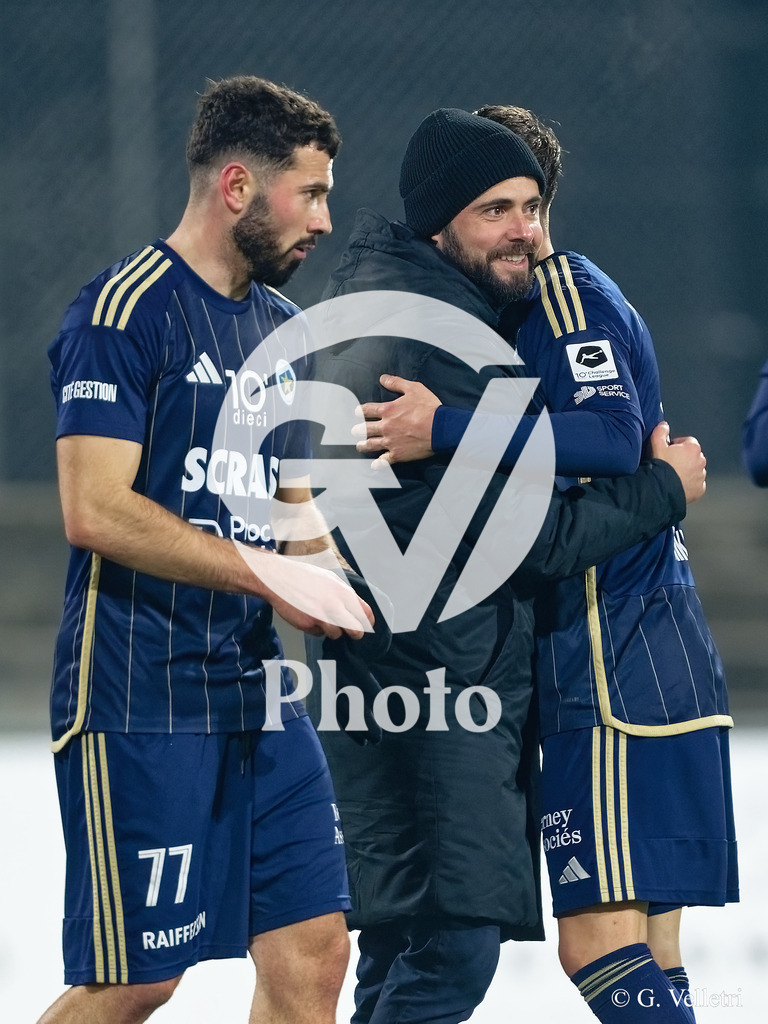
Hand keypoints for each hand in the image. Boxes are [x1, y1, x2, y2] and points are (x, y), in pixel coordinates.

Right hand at [234, 542, 373, 638]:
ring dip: (332, 630)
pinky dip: (315, 629)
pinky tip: (308, 616)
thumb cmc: (303, 577)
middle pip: (355, 630)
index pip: (365, 613)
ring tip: (322, 617)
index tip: (366, 626)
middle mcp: (335, 605)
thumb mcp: (329, 579)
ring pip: (336, 634)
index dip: (367, 622)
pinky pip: (318, 633)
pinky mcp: (308, 625)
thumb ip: (343, 594)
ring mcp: (321, 617)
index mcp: (343, 592)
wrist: (278, 579)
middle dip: (355, 633)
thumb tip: (356, 607)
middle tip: (352, 633)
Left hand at [353, 374, 440, 466]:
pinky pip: (384, 460)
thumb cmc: (428, 408)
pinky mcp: (398, 454)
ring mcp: (390, 442)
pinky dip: (378, 463)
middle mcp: (385, 427)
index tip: (357, 412)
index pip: (368, 410)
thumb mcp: (413, 389)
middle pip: (366, 428)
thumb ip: (396, 383)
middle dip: (358, 429)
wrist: (440, 428)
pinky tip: (374, 465)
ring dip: (363, 445)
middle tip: (355, 431)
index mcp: (388, 411)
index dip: (361, 410)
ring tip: (359, 446)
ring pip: (371, 444)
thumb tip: (383, 378)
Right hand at [648, 421, 705, 503]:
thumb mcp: (656, 444)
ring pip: (695, 470)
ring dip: (687, 471)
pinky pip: (696, 484)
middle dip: (683, 458)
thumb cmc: (660, 466)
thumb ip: (661, 431)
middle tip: (670, 463)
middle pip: (692, 456)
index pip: (688, 441)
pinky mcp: (699, 489)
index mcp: (693, 448)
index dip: (677, 445)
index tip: (668, 451)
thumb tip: (664, 425)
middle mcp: (701, 461)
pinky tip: (678, 484)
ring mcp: (701, 476)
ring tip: (673, 475)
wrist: (661, 489)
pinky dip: (689, 484)